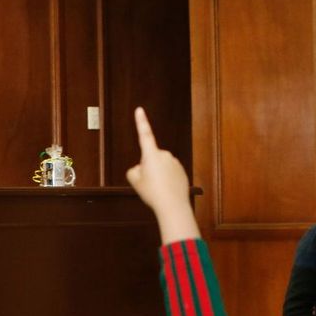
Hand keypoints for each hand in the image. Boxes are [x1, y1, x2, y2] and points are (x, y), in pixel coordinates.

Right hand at [125, 107, 200, 243]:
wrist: (172, 206)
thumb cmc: (153, 193)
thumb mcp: (135, 181)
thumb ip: (134, 170)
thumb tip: (140, 167)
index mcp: (151, 155)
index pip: (144, 134)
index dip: (141, 122)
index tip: (139, 110)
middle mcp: (164, 155)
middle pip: (150, 158)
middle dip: (147, 167)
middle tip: (148, 183)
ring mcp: (174, 162)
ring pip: (160, 166)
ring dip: (157, 175)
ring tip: (157, 189)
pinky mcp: (181, 171)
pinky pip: (169, 173)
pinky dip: (166, 180)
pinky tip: (166, 190)